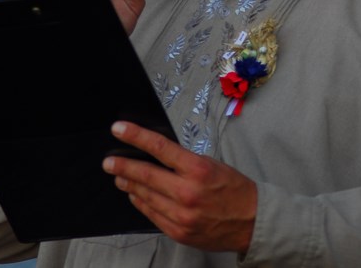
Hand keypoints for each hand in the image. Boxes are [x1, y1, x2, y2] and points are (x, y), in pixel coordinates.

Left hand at [102, 121, 256, 253]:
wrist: (252, 222)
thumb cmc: (234, 190)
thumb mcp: (212, 165)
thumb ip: (183, 162)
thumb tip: (156, 154)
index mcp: (198, 170)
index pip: (159, 148)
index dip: (136, 136)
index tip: (119, 128)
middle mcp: (187, 193)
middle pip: (145, 175)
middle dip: (122, 166)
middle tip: (108, 162)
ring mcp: (181, 215)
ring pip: (145, 196)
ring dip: (129, 184)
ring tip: (119, 176)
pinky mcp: (178, 231)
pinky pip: (151, 214)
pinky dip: (141, 202)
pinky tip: (135, 194)